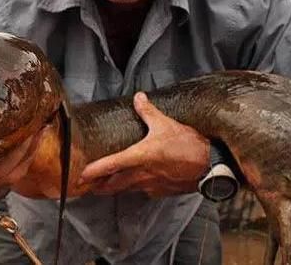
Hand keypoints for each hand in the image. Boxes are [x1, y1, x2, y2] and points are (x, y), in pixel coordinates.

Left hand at [79, 92, 209, 196]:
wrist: (211, 166)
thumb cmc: (188, 145)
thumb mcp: (165, 124)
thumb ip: (148, 112)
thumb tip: (138, 97)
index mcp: (139, 157)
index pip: (109, 165)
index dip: (93, 171)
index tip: (80, 176)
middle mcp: (141, 174)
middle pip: (112, 185)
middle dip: (98, 186)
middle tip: (86, 185)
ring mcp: (151, 186)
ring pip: (126, 189)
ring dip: (114, 188)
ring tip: (104, 185)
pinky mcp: (161, 192)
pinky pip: (143, 191)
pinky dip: (135, 188)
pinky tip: (136, 183)